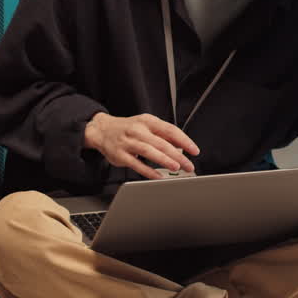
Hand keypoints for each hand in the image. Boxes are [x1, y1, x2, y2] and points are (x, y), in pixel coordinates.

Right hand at [83, 112, 199, 179]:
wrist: (102, 130)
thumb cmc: (128, 129)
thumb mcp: (146, 124)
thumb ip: (163, 134)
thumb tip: (182, 145)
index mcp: (148, 121)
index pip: (170, 130)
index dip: (184, 141)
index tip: (194, 150)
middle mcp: (138, 131)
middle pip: (162, 143)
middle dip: (178, 155)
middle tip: (188, 165)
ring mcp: (128, 143)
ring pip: (149, 151)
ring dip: (164, 160)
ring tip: (176, 167)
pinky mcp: (120, 155)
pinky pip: (136, 164)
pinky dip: (148, 171)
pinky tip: (158, 176)